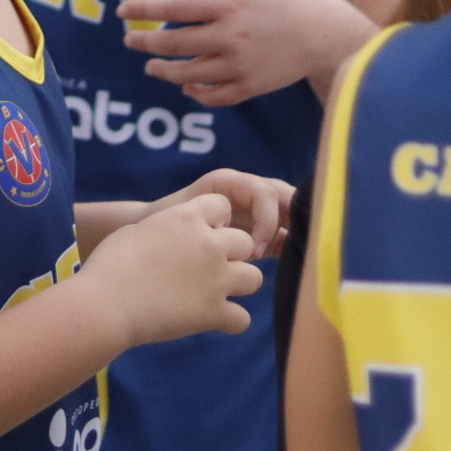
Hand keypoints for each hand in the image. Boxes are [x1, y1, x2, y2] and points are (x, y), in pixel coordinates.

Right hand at [81, 192, 262, 346]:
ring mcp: (215, 279)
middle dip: (232, 254)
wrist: (105, 303)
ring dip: (239, 285)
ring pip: (254, 277)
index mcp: (187, 217)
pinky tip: (213, 320)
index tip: (198, 235)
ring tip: (216, 293)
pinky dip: (230, 321)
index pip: (222, 206)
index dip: (214, 221)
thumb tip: (173, 238)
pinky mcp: (213, 313)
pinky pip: (243, 319)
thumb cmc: (110, 264)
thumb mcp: (138, 230)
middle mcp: (208, 244)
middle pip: (245, 242)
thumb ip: (166, 229)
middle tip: (208, 268)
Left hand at [120, 0, 375, 105]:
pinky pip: (214, 96)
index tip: (123, 12)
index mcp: (230, 3)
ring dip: (164, 72)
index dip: (144, 10)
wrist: (330, 36)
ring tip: (151, 68)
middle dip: (145, 44)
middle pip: (174, 44)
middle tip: (130, 41)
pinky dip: (196, 93)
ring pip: (188, 74)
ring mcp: (239, 65)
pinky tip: (186, 86)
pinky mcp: (250, 87)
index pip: (174, 8)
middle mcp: (230, 36)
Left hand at [143, 169, 295, 258]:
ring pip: (289, 212)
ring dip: (296, 233)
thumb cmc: (160, 227)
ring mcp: (255, 209)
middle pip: (283, 196)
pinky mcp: (261, 230)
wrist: (153, 239)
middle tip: (287, 254)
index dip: (266, 220)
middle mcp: (245, 191)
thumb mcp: (179, 224)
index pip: (262, 192)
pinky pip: (285, 231)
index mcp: (226, 184)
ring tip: (295, 261)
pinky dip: (292, 246)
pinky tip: (295, 267)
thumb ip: (201, 228)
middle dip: (291, 222)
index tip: (253, 254)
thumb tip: (230, 242)